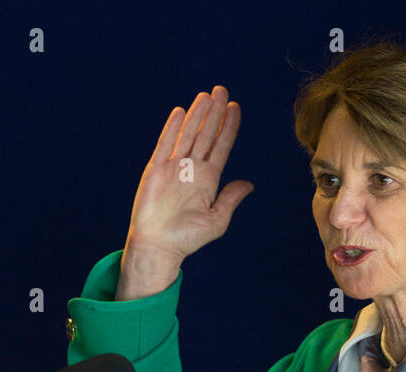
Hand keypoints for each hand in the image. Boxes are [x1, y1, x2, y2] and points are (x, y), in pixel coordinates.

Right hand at [124, 85, 253, 264]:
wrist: (159, 246)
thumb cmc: (187, 238)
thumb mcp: (217, 219)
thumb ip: (231, 198)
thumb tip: (249, 184)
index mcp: (208, 179)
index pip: (221, 147)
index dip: (228, 128)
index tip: (235, 108)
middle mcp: (191, 169)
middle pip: (206, 135)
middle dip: (215, 113)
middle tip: (223, 91)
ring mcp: (173, 167)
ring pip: (188, 135)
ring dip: (197, 115)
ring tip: (207, 95)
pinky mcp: (156, 169)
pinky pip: (165, 144)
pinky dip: (173, 128)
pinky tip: (182, 112)